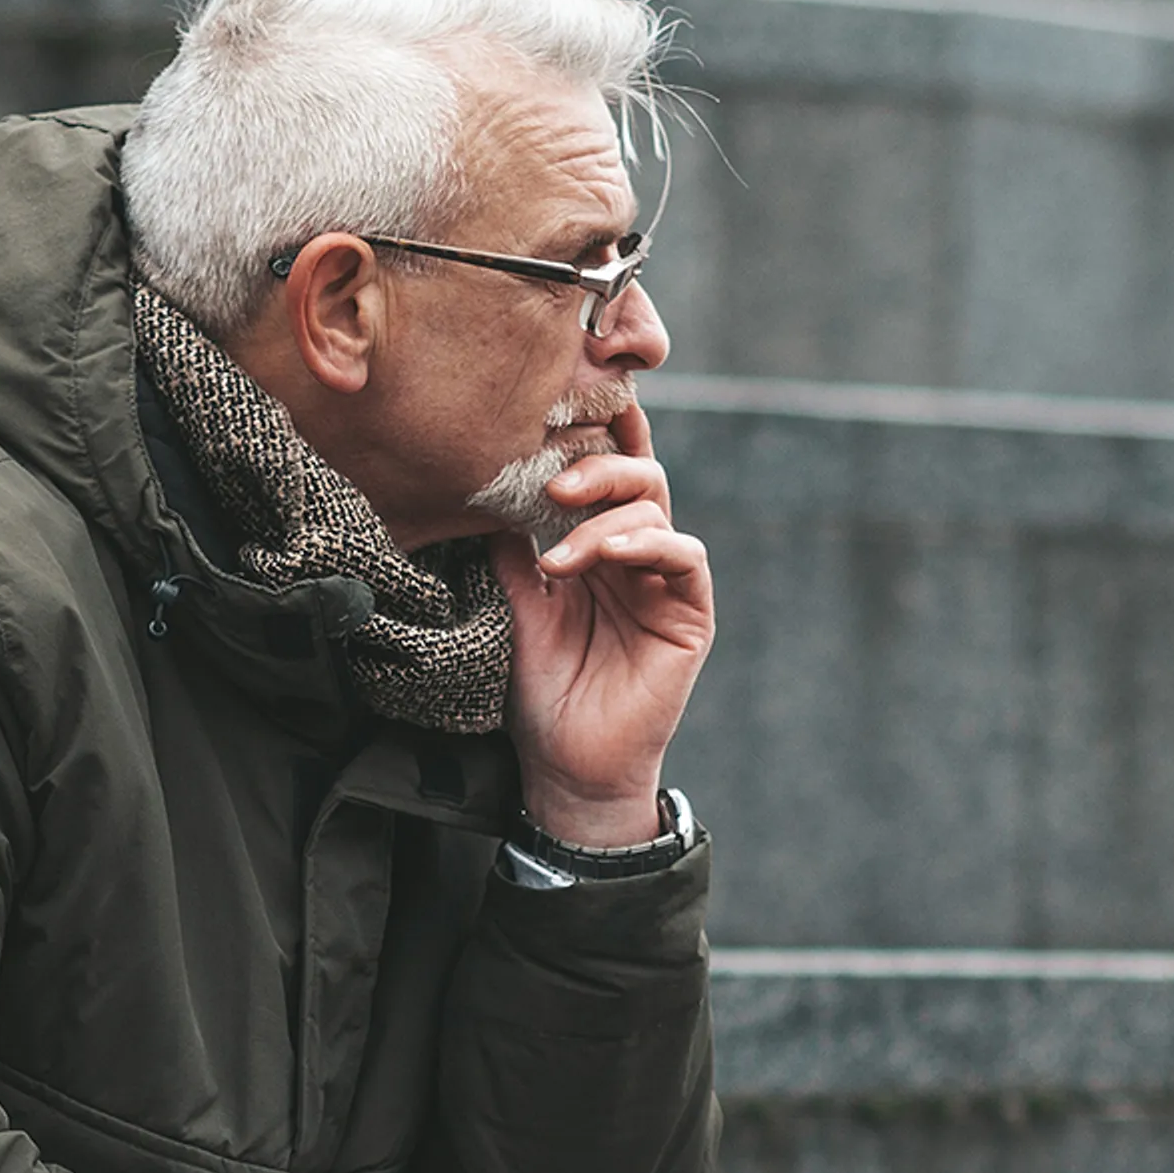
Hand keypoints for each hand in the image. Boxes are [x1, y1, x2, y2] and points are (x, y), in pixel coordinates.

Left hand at [490, 402, 714, 847]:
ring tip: (562, 555)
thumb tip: (483, 483)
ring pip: (657, 507)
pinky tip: (607, 557)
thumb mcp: (514, 604)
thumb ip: (512, 546)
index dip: (595, 435)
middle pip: (636, 474)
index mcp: (597, 545)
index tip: (559, 407)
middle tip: (554, 484)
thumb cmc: (542, 691)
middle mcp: (636, 554)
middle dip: (597, 467)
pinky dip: (647, 544)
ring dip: (607, 516)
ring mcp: (665, 581)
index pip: (603, 474)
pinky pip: (684, 557)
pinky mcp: (690, 614)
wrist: (568, 765)